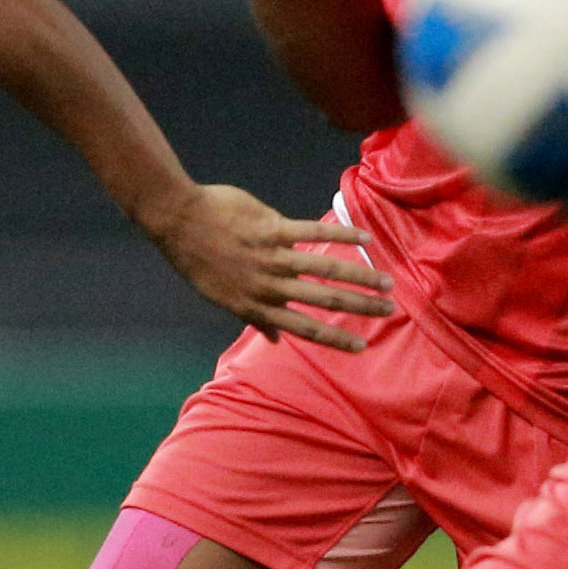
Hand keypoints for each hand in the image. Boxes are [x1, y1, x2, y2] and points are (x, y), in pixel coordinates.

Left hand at [143, 182, 394, 350]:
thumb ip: (252, 317)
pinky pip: (313, 233)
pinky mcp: (272, 228)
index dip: (335, 339)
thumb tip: (273, 339)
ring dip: (360, 276)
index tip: (361, 347)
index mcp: (257, 307)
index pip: (305, 329)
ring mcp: (272, 257)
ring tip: (385, 281)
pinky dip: (341, 234)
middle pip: (324, 301)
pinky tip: (364, 237)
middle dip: (360, 307)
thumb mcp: (222, 298)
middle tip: (388, 310)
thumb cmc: (199, 260)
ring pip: (325, 270)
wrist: (179, 222)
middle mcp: (269, 286)